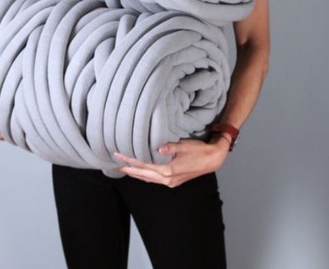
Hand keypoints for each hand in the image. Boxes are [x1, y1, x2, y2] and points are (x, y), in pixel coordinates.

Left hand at [113, 137, 229, 187]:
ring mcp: (171, 182)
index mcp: (168, 170)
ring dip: (136, 174)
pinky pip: (155, 180)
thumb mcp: (184, 145)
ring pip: (148, 179)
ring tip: (125, 169)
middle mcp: (168, 179)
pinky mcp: (174, 181)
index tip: (119, 155)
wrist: (213, 159)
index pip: (144, 165)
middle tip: (116, 163)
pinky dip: (146, 177)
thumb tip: (157, 147)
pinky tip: (141, 174)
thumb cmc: (199, 150)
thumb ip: (170, 147)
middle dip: (129, 168)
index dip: (130, 159)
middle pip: (143, 174)